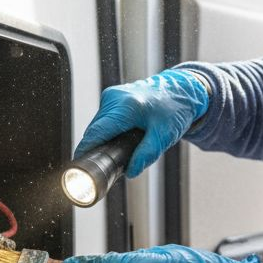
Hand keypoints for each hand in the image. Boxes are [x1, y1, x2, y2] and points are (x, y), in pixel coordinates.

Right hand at [74, 69, 209, 177]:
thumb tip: (130, 172)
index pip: (96, 132)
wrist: (182, 89)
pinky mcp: (112, 98)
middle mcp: (114, 98)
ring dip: (104, 140)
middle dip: (98, 149)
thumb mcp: (164, 135)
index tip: (79, 166)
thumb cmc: (175, 108)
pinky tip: (121, 139)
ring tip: (120, 151)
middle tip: (107, 168)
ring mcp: (111, 96)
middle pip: (94, 131)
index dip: (85, 151)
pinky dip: (108, 132)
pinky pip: (103, 120)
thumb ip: (146, 155)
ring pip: (98, 126)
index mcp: (125, 106)